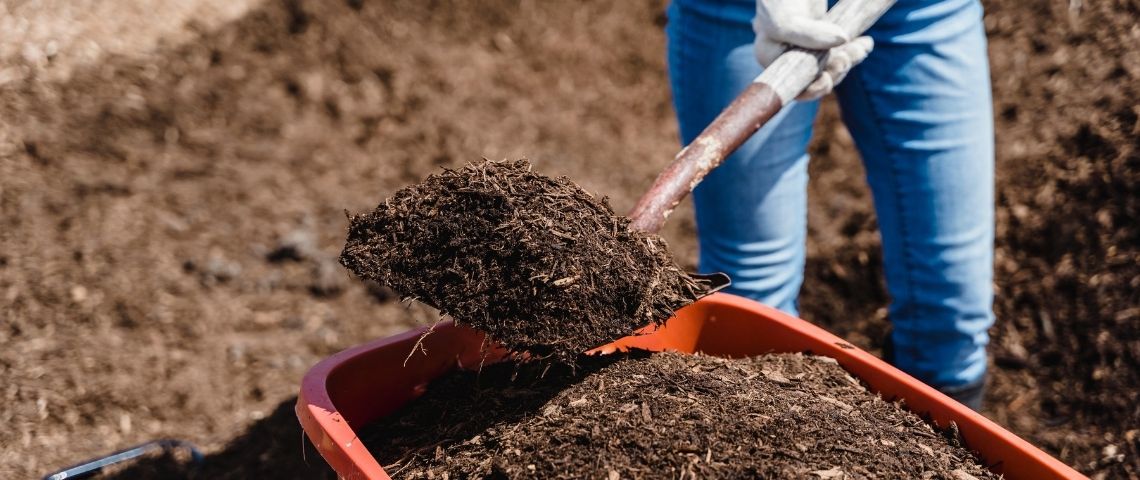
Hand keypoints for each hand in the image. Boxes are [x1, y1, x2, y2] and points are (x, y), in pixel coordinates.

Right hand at [753, 0, 874, 99]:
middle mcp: (785, 56)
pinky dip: (853, 48)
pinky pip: (838, 50)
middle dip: (835, 71)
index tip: (827, 80)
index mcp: (770, 57)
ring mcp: (805, 46)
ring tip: (861, 47)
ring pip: (830, 65)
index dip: (812, 89)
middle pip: (814, 77)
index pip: (792, 85)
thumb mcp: (785, 19)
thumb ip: (809, 34)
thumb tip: (843, 40)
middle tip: (849, 56)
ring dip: (848, 59)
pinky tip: (865, 43)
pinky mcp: (821, 36)